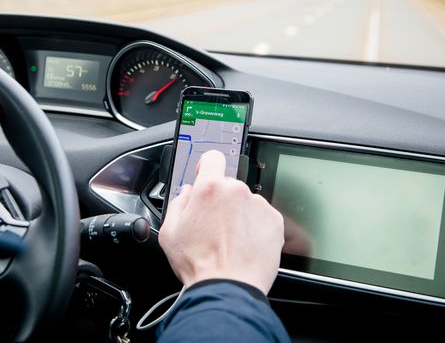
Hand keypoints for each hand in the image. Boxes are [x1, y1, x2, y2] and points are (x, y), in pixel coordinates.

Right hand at [159, 150, 283, 293]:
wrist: (228, 287)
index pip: (212, 157)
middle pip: (228, 185)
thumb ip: (177, 203)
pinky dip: (254, 227)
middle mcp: (237, 191)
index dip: (207, 165)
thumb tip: (187, 194)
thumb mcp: (170, 231)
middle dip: (221, 200)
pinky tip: (243, 244)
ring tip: (229, 240)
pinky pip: (261, 216)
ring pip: (245, 202)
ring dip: (238, 214)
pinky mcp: (274, 221)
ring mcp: (258, 205)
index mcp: (210, 188)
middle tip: (212, 225)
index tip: (206, 174)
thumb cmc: (200, 264)